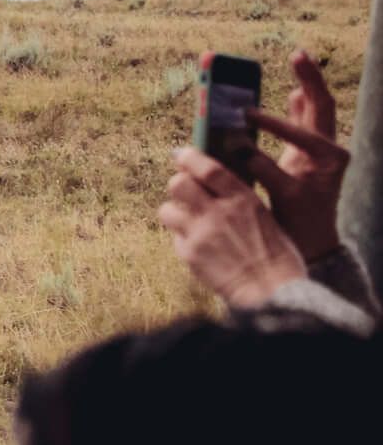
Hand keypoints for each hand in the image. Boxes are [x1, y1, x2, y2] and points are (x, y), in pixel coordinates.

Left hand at [160, 148, 308, 308]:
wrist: (272, 291)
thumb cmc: (276, 254)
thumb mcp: (265, 216)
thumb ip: (239, 199)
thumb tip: (214, 182)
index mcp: (243, 199)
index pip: (208, 168)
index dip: (190, 157)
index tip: (182, 153)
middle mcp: (218, 212)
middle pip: (177, 183)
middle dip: (178, 183)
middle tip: (185, 190)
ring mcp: (200, 234)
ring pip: (167, 209)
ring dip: (174, 211)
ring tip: (188, 218)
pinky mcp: (189, 255)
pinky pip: (174, 237)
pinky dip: (182, 236)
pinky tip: (197, 244)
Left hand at [247, 50, 350, 261]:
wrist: (302, 247)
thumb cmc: (295, 201)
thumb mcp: (295, 159)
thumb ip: (295, 127)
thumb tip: (294, 94)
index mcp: (323, 144)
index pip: (319, 103)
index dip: (311, 77)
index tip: (299, 53)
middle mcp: (329, 154)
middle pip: (325, 108)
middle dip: (313, 79)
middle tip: (298, 54)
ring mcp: (319, 175)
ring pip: (305, 137)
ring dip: (276, 122)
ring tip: (248, 110)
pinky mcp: (299, 197)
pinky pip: (276, 172)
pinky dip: (256, 160)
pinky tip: (238, 150)